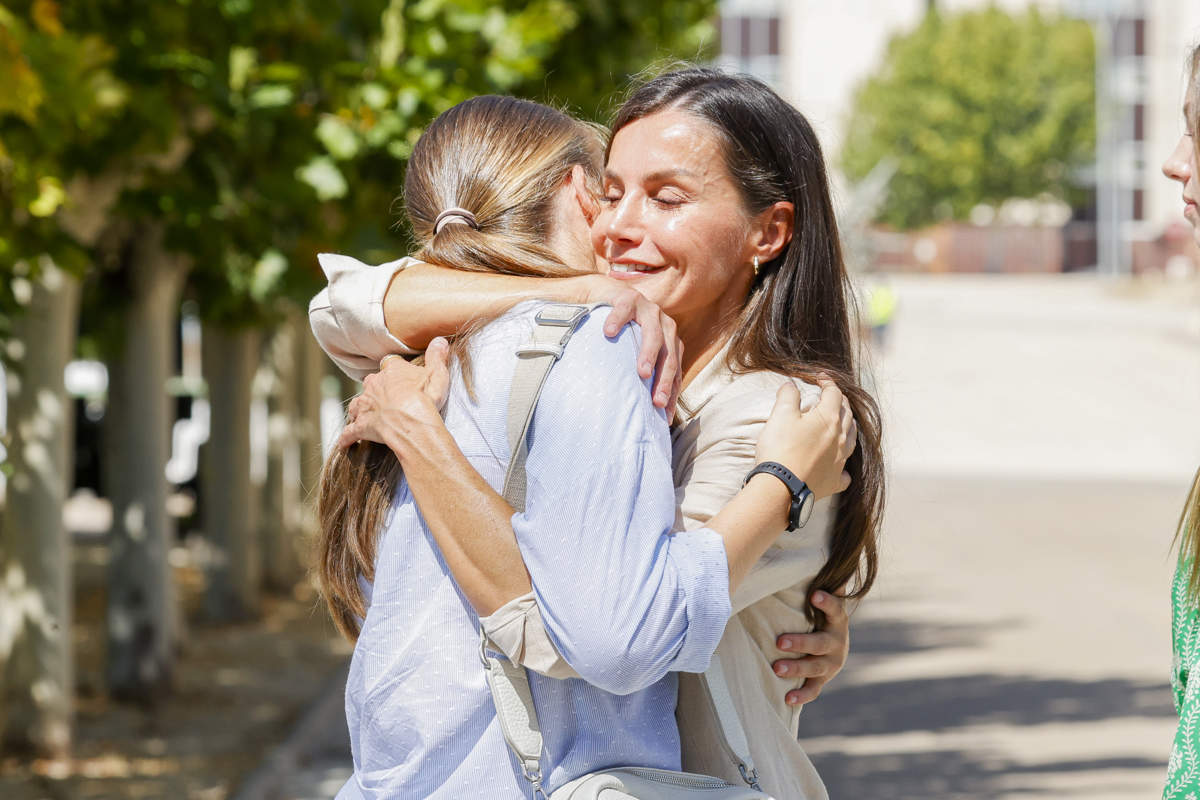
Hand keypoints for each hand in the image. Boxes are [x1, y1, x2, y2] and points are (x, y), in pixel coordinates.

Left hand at [337, 337, 451, 450]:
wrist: (411, 422)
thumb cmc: (425, 398)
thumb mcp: (437, 373)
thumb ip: (437, 356)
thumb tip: (439, 339)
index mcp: (392, 371)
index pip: (390, 364)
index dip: (395, 370)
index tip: (400, 375)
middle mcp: (374, 385)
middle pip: (371, 383)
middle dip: (376, 389)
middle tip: (386, 397)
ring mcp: (366, 406)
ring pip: (357, 404)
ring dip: (360, 409)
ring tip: (363, 415)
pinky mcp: (362, 426)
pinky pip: (350, 432)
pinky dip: (347, 438)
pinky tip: (345, 443)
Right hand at [585, 276, 682, 420]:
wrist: (608, 297)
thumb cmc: (622, 332)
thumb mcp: (635, 353)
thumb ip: (643, 373)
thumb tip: (642, 410)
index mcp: (671, 341)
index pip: (675, 371)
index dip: (671, 393)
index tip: (664, 416)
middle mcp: (665, 324)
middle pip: (669, 354)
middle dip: (664, 379)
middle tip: (656, 401)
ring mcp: (648, 309)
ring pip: (653, 333)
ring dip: (648, 354)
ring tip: (642, 372)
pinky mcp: (628, 297)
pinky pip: (624, 309)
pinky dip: (617, 320)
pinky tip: (609, 333)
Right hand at [755, 380, 856, 499]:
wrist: (780, 486)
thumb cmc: (780, 448)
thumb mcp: (780, 415)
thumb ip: (788, 396)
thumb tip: (791, 385)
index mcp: (829, 418)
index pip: (834, 393)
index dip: (827, 382)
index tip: (819, 378)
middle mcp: (840, 438)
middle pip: (846, 414)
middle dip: (840, 401)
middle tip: (830, 396)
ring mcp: (840, 461)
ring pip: (852, 439)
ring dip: (848, 427)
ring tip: (842, 422)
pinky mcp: (834, 481)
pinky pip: (845, 472)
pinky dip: (843, 465)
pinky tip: (839, 465)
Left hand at [773, 590, 849, 705]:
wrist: (831, 645)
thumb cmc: (815, 614)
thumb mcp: (818, 598)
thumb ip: (815, 580)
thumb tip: (809, 546)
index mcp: (837, 620)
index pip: (837, 610)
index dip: (828, 602)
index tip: (814, 593)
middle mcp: (837, 642)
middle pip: (821, 643)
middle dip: (801, 642)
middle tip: (779, 641)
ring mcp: (831, 663)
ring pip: (816, 668)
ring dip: (796, 668)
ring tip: (776, 667)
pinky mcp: (823, 679)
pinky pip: (814, 690)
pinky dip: (802, 695)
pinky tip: (788, 699)